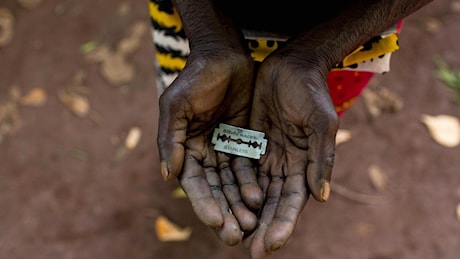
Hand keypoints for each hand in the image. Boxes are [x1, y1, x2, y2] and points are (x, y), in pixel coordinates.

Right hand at [157, 49, 263, 244]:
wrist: (224, 56)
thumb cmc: (196, 78)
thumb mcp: (176, 105)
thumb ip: (170, 139)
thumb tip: (167, 176)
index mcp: (185, 149)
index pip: (194, 184)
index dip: (204, 204)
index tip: (215, 222)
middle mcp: (205, 154)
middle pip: (215, 190)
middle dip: (224, 213)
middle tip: (236, 236)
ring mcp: (226, 149)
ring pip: (233, 184)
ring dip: (239, 205)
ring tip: (251, 225)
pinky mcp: (245, 143)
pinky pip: (250, 168)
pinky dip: (253, 185)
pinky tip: (260, 200)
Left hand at [245, 54, 338, 256]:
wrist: (292, 66)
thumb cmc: (311, 93)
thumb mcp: (321, 123)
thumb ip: (322, 159)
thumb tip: (321, 197)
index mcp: (304, 165)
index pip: (292, 202)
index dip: (282, 224)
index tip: (269, 245)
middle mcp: (284, 165)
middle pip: (271, 203)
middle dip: (262, 227)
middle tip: (249, 251)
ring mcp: (266, 156)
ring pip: (253, 191)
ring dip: (244, 213)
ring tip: (232, 235)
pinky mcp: (249, 143)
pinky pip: (238, 170)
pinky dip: (232, 188)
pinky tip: (222, 205)